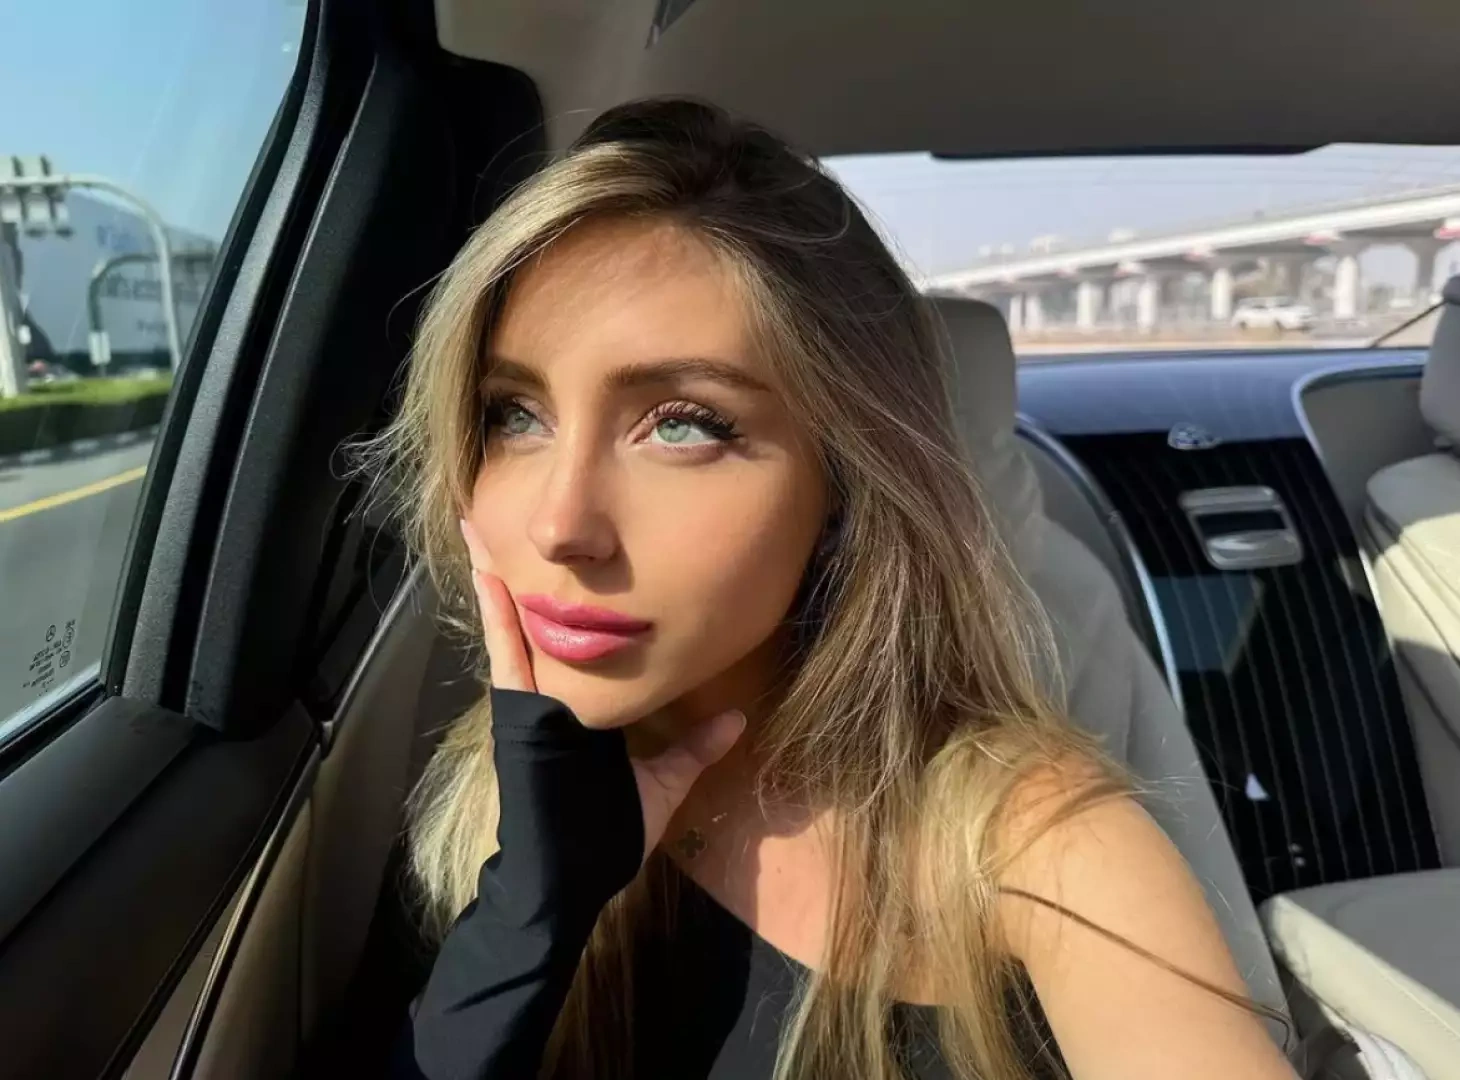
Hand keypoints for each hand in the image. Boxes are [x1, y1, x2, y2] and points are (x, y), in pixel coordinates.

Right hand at [459, 519, 745, 861]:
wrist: (563, 882)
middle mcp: (545, 697)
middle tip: (498, 511)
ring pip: (509, 626)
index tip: (565, 553)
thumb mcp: (662, 782)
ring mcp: (526, 703)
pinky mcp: (517, 715)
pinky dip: (496, 616)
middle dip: (513, 569)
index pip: (568, 639)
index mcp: (574, 708)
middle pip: (529, 619)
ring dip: (494, 575)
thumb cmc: (604, 838)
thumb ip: (692, 747)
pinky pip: (506, 656)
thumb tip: (736, 716)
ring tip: (479, 521)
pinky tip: (488, 576)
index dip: (561, 596)